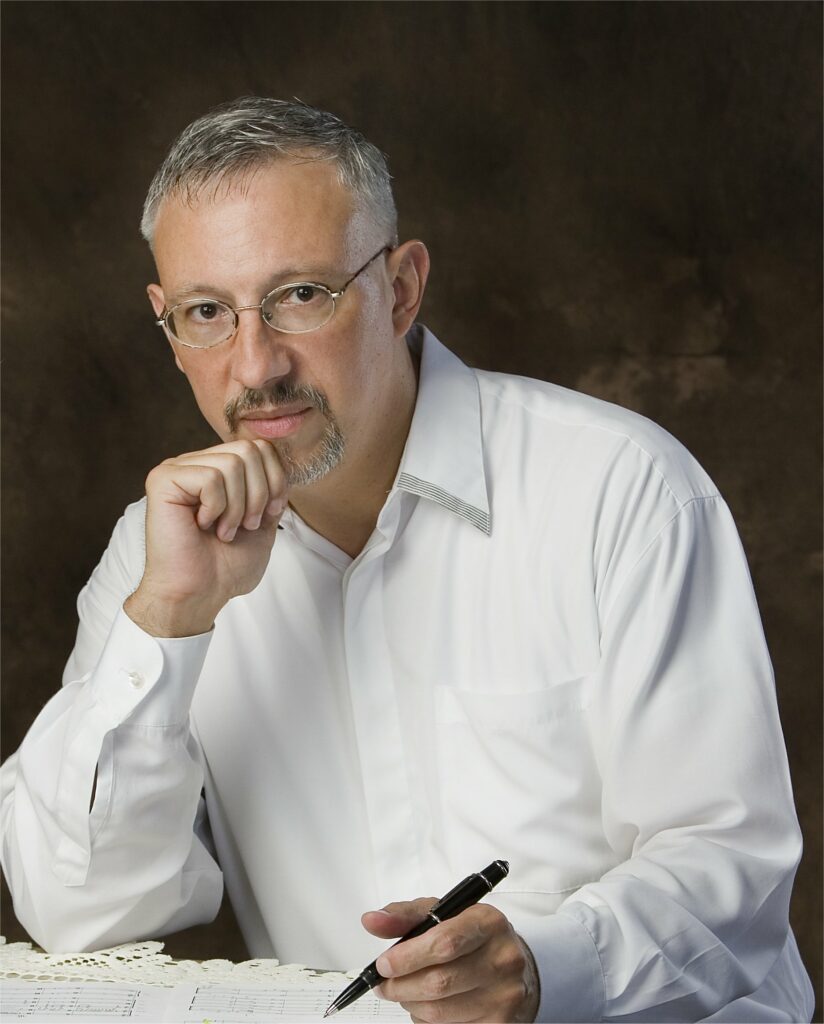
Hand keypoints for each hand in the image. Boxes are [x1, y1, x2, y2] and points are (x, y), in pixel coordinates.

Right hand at [124, 439, 287, 636]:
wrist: (200, 593)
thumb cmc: (226, 566)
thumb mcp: (264, 520)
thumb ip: (271, 487)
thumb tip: (279, 459)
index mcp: (218, 469)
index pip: (260, 447)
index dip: (275, 480)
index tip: (268, 515)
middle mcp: (196, 463)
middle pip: (249, 449)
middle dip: (259, 493)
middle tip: (245, 526)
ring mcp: (177, 469)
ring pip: (232, 463)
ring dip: (238, 506)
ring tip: (224, 530)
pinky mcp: (163, 480)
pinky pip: (210, 477)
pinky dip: (217, 507)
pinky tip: (203, 525)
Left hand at [362, 898, 539, 1022]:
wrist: (514, 966)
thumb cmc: (473, 936)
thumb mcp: (444, 914)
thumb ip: (406, 915)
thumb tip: (371, 921)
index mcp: (488, 922)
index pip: (444, 943)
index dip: (408, 957)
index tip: (383, 964)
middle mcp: (503, 958)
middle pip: (439, 982)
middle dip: (400, 985)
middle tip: (383, 984)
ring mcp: (505, 994)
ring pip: (440, 1010)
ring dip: (411, 1004)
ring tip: (405, 992)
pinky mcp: (501, 1023)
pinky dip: (427, 1020)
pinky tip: (427, 1005)